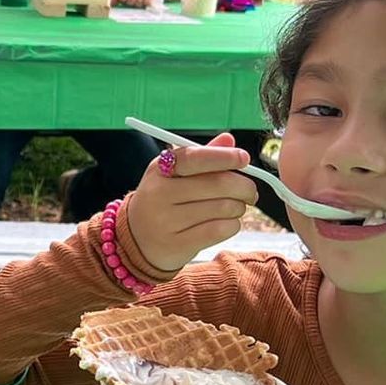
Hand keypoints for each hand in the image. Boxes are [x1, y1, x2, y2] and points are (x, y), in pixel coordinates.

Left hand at [114, 0, 164, 8]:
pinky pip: (147, 2)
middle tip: (136, 0)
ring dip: (140, 4)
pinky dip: (146, 3)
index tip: (126, 1)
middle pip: (130, 1)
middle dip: (132, 3)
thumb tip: (111, 3)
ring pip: (138, 2)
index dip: (124, 1)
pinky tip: (147, 0)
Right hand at [123, 133, 258, 271]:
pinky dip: (233, 225)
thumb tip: (228, 140)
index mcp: (160, 170)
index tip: (243, 158)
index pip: (194, 158)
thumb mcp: (174, 175)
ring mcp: (166, 221)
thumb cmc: (163, 201)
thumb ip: (202, 157)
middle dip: (243, 187)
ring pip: (223, 208)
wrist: (135, 240)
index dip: (223, 156)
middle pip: (216, 184)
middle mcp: (159, 194)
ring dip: (238, 207)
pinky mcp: (177, 245)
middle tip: (250, 192)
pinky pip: (220, 230)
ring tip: (234, 208)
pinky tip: (227, 223)